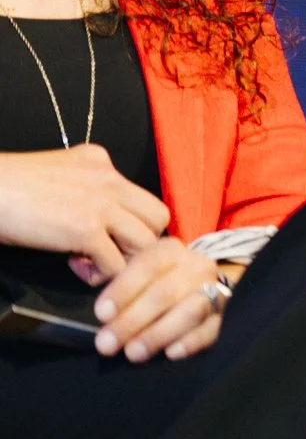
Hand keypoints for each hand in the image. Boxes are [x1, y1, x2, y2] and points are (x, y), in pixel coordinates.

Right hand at [0, 146, 170, 277]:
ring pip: (146, 243)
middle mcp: (109, 180)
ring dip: (124, 261)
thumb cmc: (9, 188)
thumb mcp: (58, 174)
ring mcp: (101, 204)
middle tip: (111, 252)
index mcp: (101, 163)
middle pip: (158, 218)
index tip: (104, 234)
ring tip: (93, 263)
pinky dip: (101, 275)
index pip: (141, 197)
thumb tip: (100, 220)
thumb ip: (86, 188)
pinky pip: (118, 265)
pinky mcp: (86, 229)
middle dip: (139, 242)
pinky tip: (76, 267)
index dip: (129, 222)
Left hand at [93, 238, 229, 362]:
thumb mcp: (137, 273)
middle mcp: (196, 267)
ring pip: (190, 311)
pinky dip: (191, 342)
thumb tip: (102, 316)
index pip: (147, 265)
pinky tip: (171, 353)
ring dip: (158, 334)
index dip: (123, 290)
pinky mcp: (225, 316)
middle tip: (107, 344)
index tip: (101, 315)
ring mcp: (215, 290)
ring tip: (133, 353)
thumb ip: (119, 288)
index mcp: (170, 252)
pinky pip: (212, 329)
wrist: (202, 285)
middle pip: (165, 293)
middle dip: (133, 320)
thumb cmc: (157, 283)